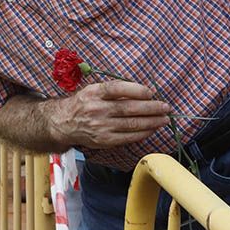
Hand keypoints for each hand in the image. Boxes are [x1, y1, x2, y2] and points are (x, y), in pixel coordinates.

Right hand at [47, 80, 172, 148]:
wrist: (63, 123)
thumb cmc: (83, 104)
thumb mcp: (92, 90)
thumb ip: (114, 90)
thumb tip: (143, 91)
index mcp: (94, 93)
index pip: (118, 89)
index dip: (137, 90)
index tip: (152, 92)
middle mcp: (97, 109)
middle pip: (129, 108)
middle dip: (152, 108)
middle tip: (166, 107)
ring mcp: (101, 126)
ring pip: (132, 124)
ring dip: (152, 122)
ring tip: (164, 119)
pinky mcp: (104, 140)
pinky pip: (128, 137)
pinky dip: (143, 133)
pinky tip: (152, 129)